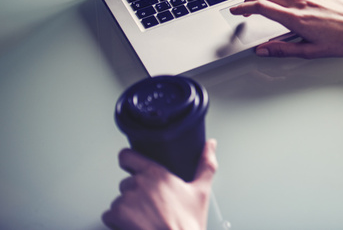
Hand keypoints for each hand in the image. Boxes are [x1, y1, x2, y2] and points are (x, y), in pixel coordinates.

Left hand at [102, 139, 217, 229]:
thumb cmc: (187, 224)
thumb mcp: (202, 191)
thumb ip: (205, 164)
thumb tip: (210, 145)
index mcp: (157, 173)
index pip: (127, 156)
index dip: (129, 161)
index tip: (132, 166)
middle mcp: (138, 183)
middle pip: (126, 182)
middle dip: (135, 193)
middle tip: (150, 205)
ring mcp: (125, 200)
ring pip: (118, 200)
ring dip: (126, 209)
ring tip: (144, 218)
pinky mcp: (116, 216)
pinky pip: (108, 215)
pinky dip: (116, 222)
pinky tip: (133, 225)